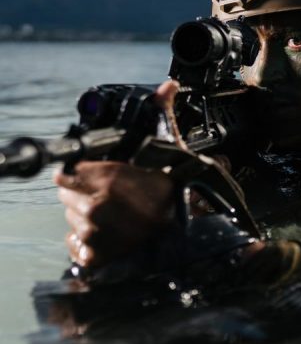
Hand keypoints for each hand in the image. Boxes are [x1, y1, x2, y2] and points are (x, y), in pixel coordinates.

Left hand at [53, 81, 179, 268]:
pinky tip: (111, 233)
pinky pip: (75, 243)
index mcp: (111, 179)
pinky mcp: (93, 257)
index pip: (68, 171)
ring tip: (117, 214)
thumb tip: (167, 87)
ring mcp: (93, 234)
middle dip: (85, 191)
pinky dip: (88, 240)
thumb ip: (161, 117)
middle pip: (67, 193)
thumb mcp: (172, 154)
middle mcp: (97, 207)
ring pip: (72, 217)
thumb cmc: (180, 201)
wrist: (190, 245)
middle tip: (112, 194)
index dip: (83, 171)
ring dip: (88, 215)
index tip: (98, 174)